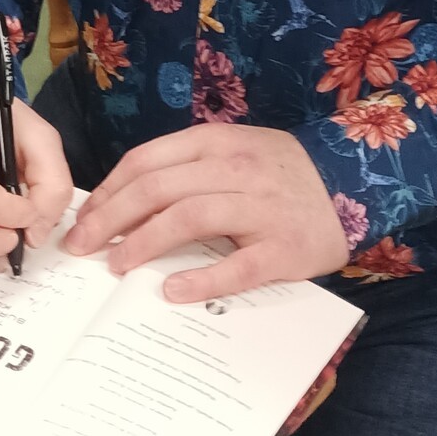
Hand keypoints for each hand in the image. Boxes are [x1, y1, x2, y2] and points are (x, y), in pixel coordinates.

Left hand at [62, 126, 348, 304]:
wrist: (354, 185)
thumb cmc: (282, 174)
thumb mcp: (235, 152)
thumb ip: (190, 169)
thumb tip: (126, 200)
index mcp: (218, 143)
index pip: (148, 160)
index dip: (109, 189)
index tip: (84, 216)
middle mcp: (236, 169)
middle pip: (158, 188)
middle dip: (111, 217)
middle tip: (82, 245)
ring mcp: (261, 208)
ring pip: (190, 217)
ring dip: (144, 242)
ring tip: (116, 266)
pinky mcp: (284, 248)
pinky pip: (238, 266)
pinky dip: (202, 280)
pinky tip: (172, 292)